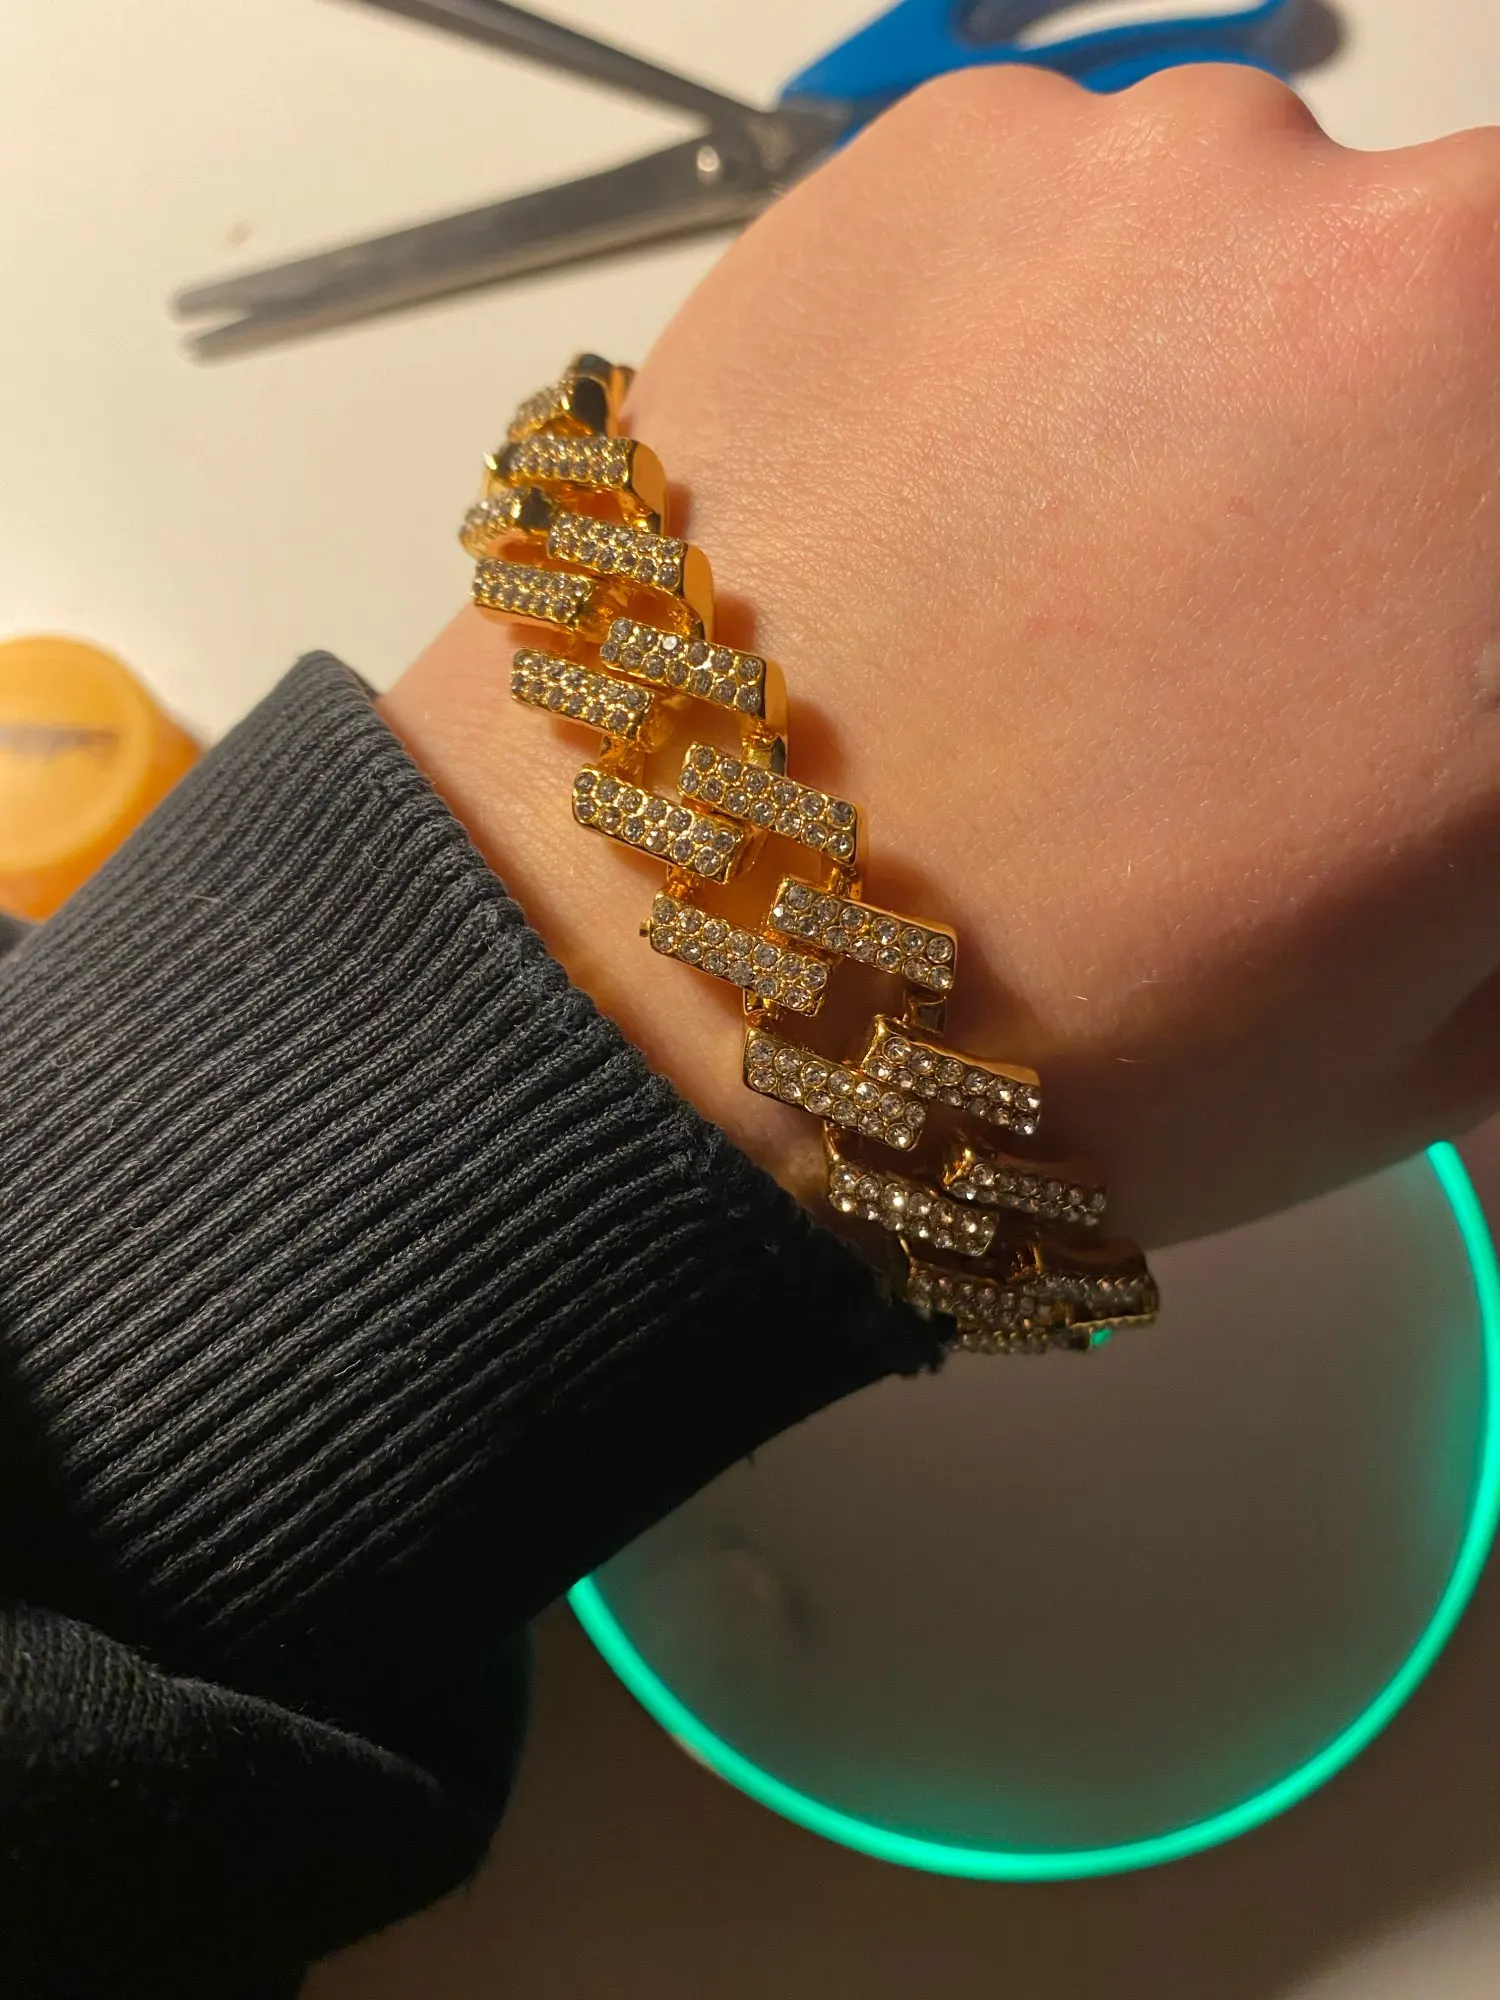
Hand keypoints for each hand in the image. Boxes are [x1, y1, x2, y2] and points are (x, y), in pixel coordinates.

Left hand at [388, 63, 1499, 1248]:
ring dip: (1214, 388)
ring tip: (1056, 592)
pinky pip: (1070, 214)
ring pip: (1275, 249)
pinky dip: (1038, 336)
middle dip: (1387, 473)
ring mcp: (1175, 180)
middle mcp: (1416, 284)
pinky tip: (947, 513)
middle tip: (1249, 630)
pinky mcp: (958, 150)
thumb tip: (1469, 691)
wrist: (675, 966)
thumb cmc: (1049, 1043)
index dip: (1453, 594)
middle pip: (1451, 327)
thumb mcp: (1432, 1027)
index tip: (1398, 649)